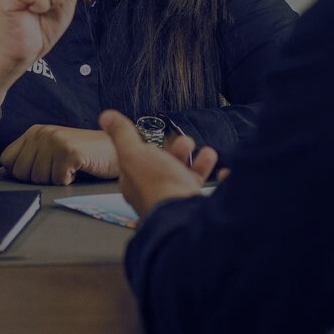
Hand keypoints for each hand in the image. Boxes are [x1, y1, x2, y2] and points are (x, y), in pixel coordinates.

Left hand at [0, 125, 119, 184]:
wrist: (114, 150)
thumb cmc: (84, 154)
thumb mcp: (51, 154)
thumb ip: (27, 160)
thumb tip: (2, 171)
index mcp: (34, 132)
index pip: (6, 159)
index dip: (20, 172)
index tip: (41, 168)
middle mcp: (42, 133)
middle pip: (20, 172)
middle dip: (39, 178)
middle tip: (59, 168)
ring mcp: (55, 140)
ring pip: (39, 179)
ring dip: (56, 180)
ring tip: (70, 167)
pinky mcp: (69, 151)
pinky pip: (57, 180)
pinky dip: (69, 181)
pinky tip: (78, 169)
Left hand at [99, 110, 217, 218]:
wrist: (185, 215)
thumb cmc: (158, 186)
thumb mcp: (134, 153)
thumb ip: (122, 135)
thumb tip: (106, 117)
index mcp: (138, 184)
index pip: (141, 164)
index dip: (150, 148)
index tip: (160, 138)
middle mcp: (157, 196)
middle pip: (168, 170)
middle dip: (179, 153)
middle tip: (187, 143)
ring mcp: (179, 205)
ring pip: (190, 182)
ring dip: (201, 164)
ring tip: (209, 153)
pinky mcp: (200, 211)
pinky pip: (214, 196)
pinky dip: (222, 182)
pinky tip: (227, 173)